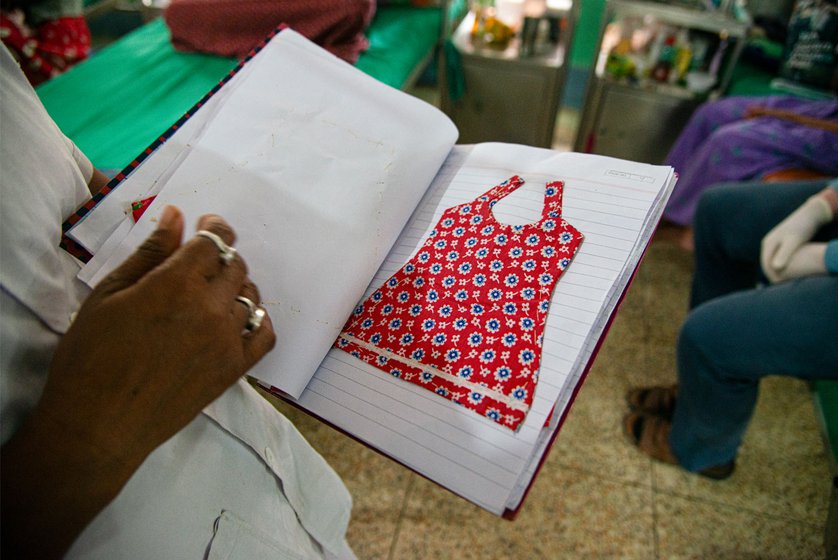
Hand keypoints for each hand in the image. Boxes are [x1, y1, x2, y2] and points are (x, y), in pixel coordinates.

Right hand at [1, 206, 274, 557]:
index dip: (214, 228)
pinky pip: (265, 334)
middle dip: (221, 257)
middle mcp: (210, 308)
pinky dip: (256, 320)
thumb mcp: (108, 295)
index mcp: (176, 284)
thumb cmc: (90, 359)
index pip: (216, 240)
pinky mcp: (234, 370)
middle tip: (199, 265)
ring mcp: (227, 341)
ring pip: (249, 297)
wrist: (99, 426)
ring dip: (234, 288)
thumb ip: (149, 253)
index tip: (206, 225)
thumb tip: (175, 216)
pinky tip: (236, 320)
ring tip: (209, 295)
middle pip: (236, 266)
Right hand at [761, 195, 831, 282]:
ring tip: (789, 282)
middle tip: (785, 288)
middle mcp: (769, 243)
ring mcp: (775, 243)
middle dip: (776, 276)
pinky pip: (780, 258)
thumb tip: (774, 268)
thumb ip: (784, 254)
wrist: (811, 213)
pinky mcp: (783, 243)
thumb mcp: (794, 241)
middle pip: (768, 265)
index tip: (782, 288)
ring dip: (780, 272)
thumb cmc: (803, 228)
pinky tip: (794, 271)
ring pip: (774, 261)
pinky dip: (785, 266)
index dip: (774, 278)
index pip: (766, 266)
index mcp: (768, 244)